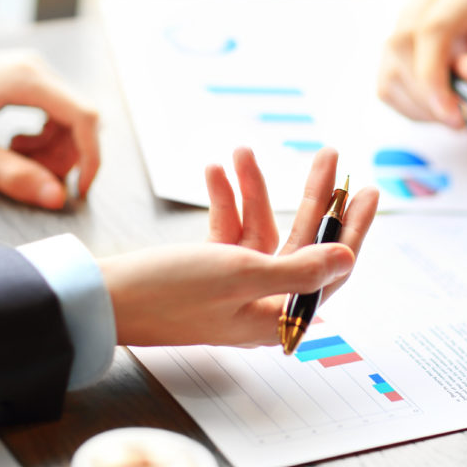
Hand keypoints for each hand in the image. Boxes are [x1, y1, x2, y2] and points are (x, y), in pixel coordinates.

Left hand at [0, 48, 99, 208]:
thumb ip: (12, 175)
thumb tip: (56, 197)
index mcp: (27, 80)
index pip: (85, 118)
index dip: (91, 157)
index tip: (81, 189)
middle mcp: (36, 70)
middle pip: (78, 121)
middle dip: (64, 157)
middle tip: (32, 177)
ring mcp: (30, 73)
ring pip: (67, 121)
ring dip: (51, 150)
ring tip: (12, 159)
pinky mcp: (23, 81)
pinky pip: (51, 115)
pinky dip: (41, 139)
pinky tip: (12, 145)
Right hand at [102, 147, 379, 346]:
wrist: (101, 300)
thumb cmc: (167, 294)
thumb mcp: (239, 275)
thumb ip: (297, 268)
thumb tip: (348, 259)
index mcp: (275, 316)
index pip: (330, 271)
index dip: (351, 230)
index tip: (366, 192)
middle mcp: (260, 302)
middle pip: (302, 242)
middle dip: (311, 197)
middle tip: (328, 157)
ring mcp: (235, 284)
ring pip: (262, 227)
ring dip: (254, 189)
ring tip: (243, 150)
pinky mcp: (210, 270)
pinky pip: (229, 229)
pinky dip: (226, 200)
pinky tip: (215, 170)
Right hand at [377, 0, 466, 127]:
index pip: (432, 29)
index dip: (433, 74)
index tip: (449, 112)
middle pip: (402, 46)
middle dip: (425, 94)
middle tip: (455, 121)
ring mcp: (403, 19)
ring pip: (391, 67)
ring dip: (419, 105)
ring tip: (453, 116)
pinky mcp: (392, 46)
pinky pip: (387, 83)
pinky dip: (411, 106)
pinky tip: (437, 108)